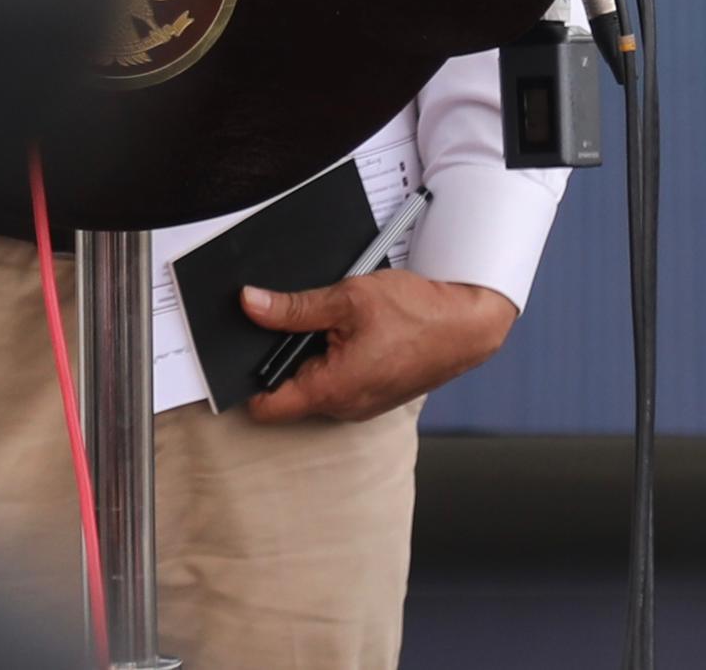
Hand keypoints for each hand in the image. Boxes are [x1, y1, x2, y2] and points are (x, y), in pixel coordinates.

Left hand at [237, 269, 515, 423]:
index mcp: (331, 390)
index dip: (246, 379)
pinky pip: (340, 381)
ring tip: (332, 321)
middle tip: (293, 319)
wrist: (467, 326)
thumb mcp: (348, 299)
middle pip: (290, 389)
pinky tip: (352, 331)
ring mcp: (361, 404)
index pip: (267, 406)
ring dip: (314, 354)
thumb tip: (251, 305)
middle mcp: (344, 407)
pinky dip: (337, 358)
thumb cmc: (418, 315)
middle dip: (284, 356)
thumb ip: (294, 307)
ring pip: (316, 383)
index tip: (238, 354)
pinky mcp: (375, 395)